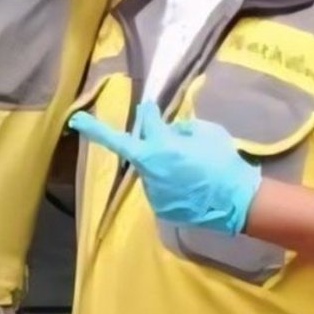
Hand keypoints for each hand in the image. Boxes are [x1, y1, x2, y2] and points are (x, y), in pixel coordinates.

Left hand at [68, 98, 260, 234]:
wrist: (236, 202)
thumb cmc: (224, 162)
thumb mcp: (208, 133)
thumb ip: (183, 128)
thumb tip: (170, 128)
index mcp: (161, 145)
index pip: (147, 120)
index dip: (147, 111)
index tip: (143, 105)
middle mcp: (149, 168)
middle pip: (129, 146)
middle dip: (102, 134)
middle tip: (77, 121)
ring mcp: (152, 190)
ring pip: (148, 169)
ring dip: (155, 163)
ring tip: (183, 168)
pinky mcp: (159, 208)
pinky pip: (158, 188)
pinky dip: (166, 183)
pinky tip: (186, 186)